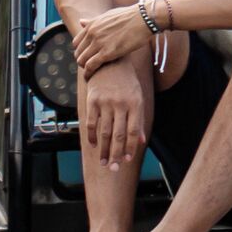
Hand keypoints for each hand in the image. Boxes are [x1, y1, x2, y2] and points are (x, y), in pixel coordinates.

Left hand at [70, 2, 156, 77]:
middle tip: (90, 66)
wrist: (143, 19)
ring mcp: (98, 43)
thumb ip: (93, 21)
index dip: (80, 51)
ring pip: (82, 60)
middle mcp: (92, 34)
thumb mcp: (108, 16)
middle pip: (78, 53)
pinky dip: (88, 73)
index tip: (87, 56)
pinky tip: (90, 77)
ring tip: (91, 72)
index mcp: (91, 26)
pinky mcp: (107, 53)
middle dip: (82, 61)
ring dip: (85, 68)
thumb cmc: (130, 17)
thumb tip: (81, 22)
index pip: (76, 42)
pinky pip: (91, 66)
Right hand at [77, 55, 151, 172]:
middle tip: (114, 168)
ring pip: (104, 131)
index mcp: (136, 104)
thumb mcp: (138, 98)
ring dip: (103, 149)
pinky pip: (91, 122)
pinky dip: (91, 136)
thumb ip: (138, 120)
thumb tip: (141, 142)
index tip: (128, 160)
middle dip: (116, 154)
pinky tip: (92, 145)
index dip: (130, 147)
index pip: (133, 131)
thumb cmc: (127, 83)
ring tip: (103, 162)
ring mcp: (106, 102)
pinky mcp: (92, 100)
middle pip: (118, 135)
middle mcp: (121, 104)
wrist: (110, 63)